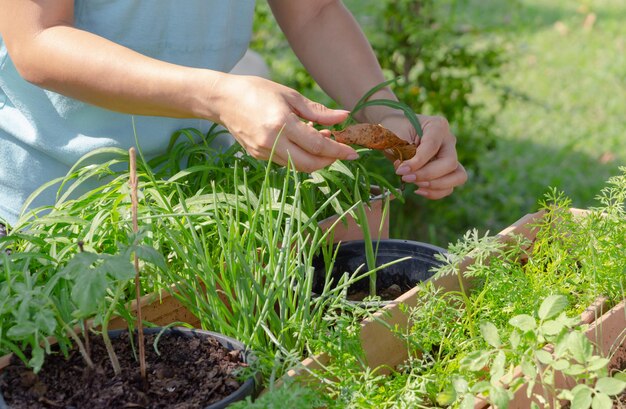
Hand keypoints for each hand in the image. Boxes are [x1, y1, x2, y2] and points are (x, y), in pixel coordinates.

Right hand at [214, 75, 358, 172]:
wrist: (222, 99)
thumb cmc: (257, 91)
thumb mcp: (290, 96)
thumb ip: (318, 111)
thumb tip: (344, 117)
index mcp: (281, 124)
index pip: (317, 146)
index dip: (338, 151)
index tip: (353, 152)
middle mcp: (271, 142)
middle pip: (309, 164)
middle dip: (329, 161)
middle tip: (340, 150)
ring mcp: (263, 152)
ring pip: (298, 167)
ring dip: (315, 159)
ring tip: (323, 141)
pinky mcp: (258, 156)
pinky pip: (286, 162)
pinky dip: (300, 156)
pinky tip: (305, 142)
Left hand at [379, 113, 467, 198]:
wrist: (395, 132)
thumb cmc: (394, 130)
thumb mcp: (394, 136)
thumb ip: (402, 152)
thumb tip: (408, 172)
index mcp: (437, 126)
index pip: (432, 146)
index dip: (417, 162)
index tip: (400, 171)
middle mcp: (448, 140)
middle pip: (450, 163)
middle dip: (427, 175)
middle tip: (406, 178)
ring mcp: (450, 156)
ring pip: (458, 176)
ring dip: (436, 186)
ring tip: (416, 187)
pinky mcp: (447, 171)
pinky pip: (449, 187)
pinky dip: (435, 192)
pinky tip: (418, 190)